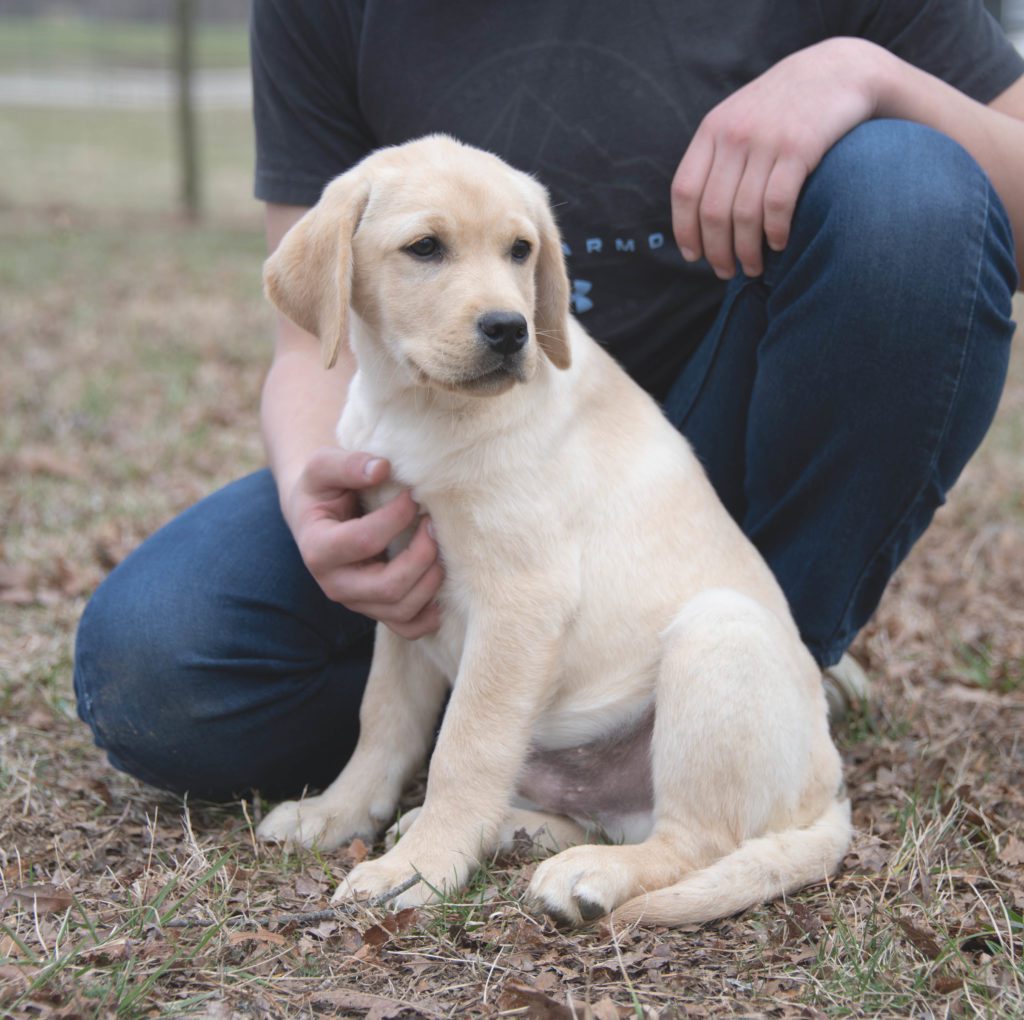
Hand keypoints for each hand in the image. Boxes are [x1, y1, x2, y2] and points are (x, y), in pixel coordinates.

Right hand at [284, 446, 442, 638]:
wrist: (319, 514)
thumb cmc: (324, 488)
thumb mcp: (324, 466)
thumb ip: (348, 464)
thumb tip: (382, 469)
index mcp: (317, 549)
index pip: (364, 540)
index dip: (396, 517)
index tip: (412, 495)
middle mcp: (335, 585)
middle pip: (389, 586)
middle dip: (422, 555)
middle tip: (434, 525)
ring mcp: (357, 603)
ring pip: (402, 610)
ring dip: (431, 579)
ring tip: (439, 547)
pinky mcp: (375, 610)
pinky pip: (407, 627)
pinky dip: (429, 615)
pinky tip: (440, 585)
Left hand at [671, 38, 882, 278]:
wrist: (840, 70)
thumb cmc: (785, 108)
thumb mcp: (741, 119)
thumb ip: (717, 157)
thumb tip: (697, 218)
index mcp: (712, 130)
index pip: (684, 192)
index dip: (685, 231)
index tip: (693, 257)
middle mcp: (734, 134)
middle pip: (713, 211)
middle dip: (717, 252)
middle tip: (726, 273)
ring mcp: (766, 140)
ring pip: (744, 215)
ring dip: (746, 252)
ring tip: (752, 268)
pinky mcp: (799, 147)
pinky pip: (777, 204)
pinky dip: (775, 233)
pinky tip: (779, 244)